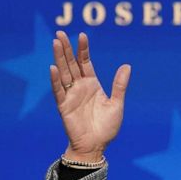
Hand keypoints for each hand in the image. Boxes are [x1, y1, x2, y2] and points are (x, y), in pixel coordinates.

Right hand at [49, 31, 130, 161]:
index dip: (83, 49)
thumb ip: (119, 85)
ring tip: (55, 42)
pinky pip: (59, 91)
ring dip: (59, 58)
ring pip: (64, 73)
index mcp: (92, 85)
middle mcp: (80, 87)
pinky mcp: (64, 106)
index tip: (82, 35)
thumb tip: (127, 65)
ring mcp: (71, 96)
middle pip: (71, 64)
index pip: (85, 62)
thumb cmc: (107, 127)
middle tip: (60, 33)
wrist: (96, 146)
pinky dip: (56, 80)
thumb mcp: (117, 104)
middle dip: (66, 48)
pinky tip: (53, 67)